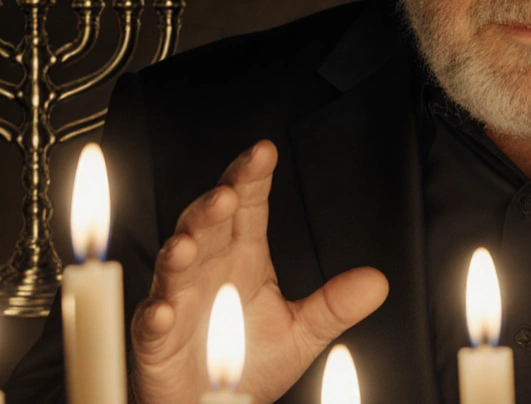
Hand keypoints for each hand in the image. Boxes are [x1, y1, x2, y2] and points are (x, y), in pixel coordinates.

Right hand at [129, 140, 388, 403]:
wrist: (213, 403)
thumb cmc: (248, 361)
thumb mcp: (301, 332)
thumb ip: (334, 306)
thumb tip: (378, 282)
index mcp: (244, 258)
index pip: (249, 209)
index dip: (253, 179)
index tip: (264, 152)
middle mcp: (209, 270)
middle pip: (208, 227)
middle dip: (213, 209)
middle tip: (228, 194)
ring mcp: (178, 301)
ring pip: (175, 267)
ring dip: (180, 253)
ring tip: (189, 244)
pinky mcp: (157, 339)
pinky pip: (151, 323)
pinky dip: (155, 315)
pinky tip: (163, 310)